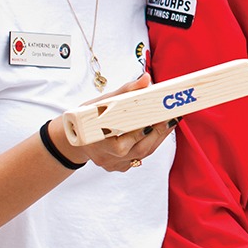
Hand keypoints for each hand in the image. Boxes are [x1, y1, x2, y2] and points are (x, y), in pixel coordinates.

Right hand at [52, 74, 177, 172]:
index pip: (126, 139)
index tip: (160, 116)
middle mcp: (106, 156)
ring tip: (170, 121)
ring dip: (159, 137)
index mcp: (98, 141)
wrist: (74, 139)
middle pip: (140, 148)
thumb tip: (146, 79)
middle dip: (159, 131)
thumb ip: (125, 91)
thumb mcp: (99, 102)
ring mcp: (113, 164)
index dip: (145, 129)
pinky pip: (139, 158)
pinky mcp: (119, 167)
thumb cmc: (86, 119)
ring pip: (143, 154)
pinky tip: (158, 131)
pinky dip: (150, 144)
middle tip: (173, 116)